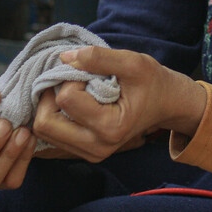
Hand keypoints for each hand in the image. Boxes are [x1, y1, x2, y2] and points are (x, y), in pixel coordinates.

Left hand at [32, 48, 207, 162]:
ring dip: (50, 105)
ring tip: (73, 91)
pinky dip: (55, 115)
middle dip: (51, 95)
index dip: (72, 78)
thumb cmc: (153, 82)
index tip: (90, 73)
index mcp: (110, 128)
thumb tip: (63, 58)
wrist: (167, 104)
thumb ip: (99, 57)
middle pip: (45, 123)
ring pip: (44, 131)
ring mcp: (90, 154)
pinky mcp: (83, 152)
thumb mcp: (133, 62)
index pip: (66, 99)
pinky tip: (72, 103)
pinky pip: (52, 135)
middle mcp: (97, 148)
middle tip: (71, 81)